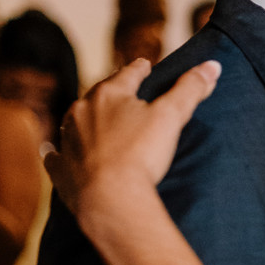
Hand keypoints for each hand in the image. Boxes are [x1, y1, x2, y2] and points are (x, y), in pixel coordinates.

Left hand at [44, 57, 220, 242]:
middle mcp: (82, 111)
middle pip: (99, 94)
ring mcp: (68, 140)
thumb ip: (191, 89)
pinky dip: (56, 151)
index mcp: (110, 94)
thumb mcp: (172, 117)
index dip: (139, 69)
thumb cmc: (141, 154)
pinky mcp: (61, 169)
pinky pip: (55, 155)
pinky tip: (52, 151)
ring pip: (74, 120)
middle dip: (111, 91)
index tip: (144, 65)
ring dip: (84, 117)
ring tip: (90, 117)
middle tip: (120, 90)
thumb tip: (212, 65)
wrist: (110, 199)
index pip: (128, 74)